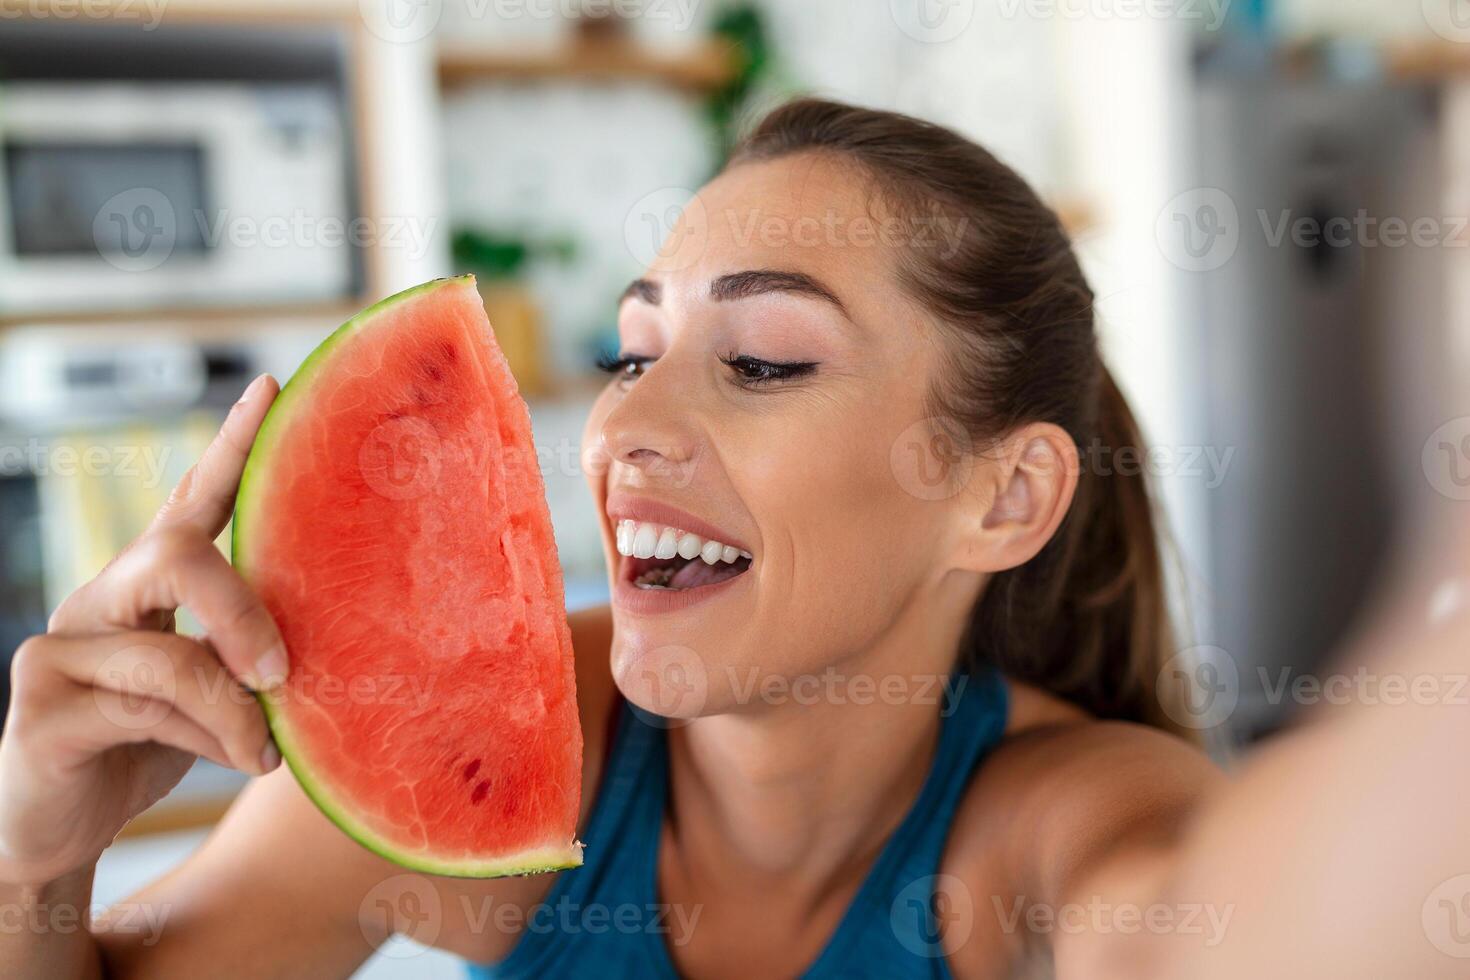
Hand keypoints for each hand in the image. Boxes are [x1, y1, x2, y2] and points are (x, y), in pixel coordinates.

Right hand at [0, 375, 287, 885]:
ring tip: (265, 753)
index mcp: (144, 589)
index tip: (271, 388)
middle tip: (282, 670)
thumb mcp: (212, 695)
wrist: (58, 833)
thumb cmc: (144, 750)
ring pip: (168, 653)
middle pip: (173, 554)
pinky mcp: (39, 708)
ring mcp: (59, 649)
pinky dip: (201, 737)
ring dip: (233, 709)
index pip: (189, 503)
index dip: (229, 447)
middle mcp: (97, 601)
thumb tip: (325, 644)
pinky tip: (231, 761)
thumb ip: (246, 657)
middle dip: (242, 609)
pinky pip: (141, 709)